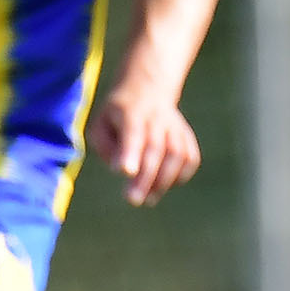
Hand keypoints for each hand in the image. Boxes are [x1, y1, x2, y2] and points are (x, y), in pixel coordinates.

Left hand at [87, 84, 201, 203]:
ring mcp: (175, 127)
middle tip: (133, 200)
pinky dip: (179, 176)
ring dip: (163, 181)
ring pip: (177, 155)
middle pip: (156, 148)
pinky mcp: (187, 138)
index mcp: (130, 112)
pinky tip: (163, 185)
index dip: (130, 152)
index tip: (125, 172)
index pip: (133, 132)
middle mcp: (156, 118)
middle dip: (145, 177)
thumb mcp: (100, 124)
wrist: (148, 91)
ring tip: (147, 199)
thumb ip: (104, 146)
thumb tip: (120, 169)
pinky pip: (189, 160)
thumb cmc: (117, 116)